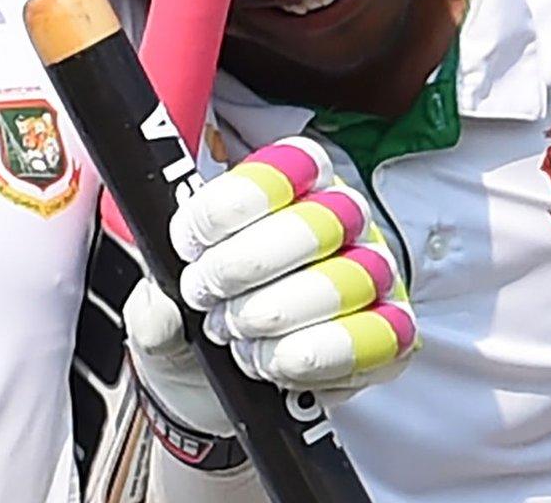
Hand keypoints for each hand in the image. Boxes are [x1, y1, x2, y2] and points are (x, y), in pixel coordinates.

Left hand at [126, 137, 416, 440]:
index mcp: (292, 182)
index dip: (227, 206)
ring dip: (271, 315)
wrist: (209, 380)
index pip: (281, 169)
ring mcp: (375, 274)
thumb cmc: (194, 315)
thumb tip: (168, 307)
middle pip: (315, 223)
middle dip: (243, 265)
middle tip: (203, 295)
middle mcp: (344, 218)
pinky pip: (373, 340)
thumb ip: (157, 301)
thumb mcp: (158, 301)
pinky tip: (269, 362)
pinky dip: (308, 356)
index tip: (187, 243)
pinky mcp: (393, 333)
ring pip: (341, 283)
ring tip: (232, 333)